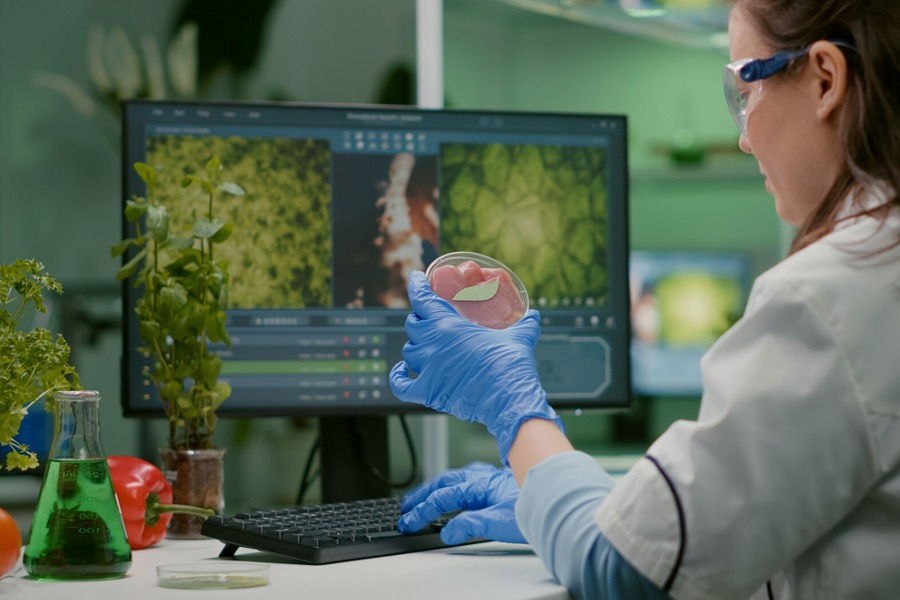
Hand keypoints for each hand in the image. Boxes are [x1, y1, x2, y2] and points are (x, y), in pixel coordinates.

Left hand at [390, 271, 562, 462]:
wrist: (509, 397)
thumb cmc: (511, 365)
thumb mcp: (519, 338)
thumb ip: (525, 325)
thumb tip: (533, 316)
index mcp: (449, 325)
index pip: (422, 299)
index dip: (416, 286)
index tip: (416, 278)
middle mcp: (433, 344)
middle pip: (413, 325)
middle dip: (419, 320)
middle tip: (428, 319)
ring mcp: (428, 368)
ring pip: (409, 352)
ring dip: (414, 347)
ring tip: (424, 346)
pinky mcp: (429, 391)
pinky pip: (401, 385)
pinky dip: (398, 377)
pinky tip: (401, 372)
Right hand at [398, 462, 525, 544]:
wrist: (559, 497)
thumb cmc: (535, 507)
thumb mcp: (499, 523)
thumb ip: (471, 525)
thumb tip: (447, 530)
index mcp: (479, 486)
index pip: (443, 497)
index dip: (424, 509)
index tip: (410, 520)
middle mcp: (483, 478)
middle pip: (444, 482)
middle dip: (423, 494)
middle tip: (406, 506)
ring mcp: (490, 479)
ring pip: (455, 478)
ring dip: (436, 487)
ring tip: (422, 496)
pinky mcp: (497, 483)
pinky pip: (467, 479)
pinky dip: (453, 483)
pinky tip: (455, 488)